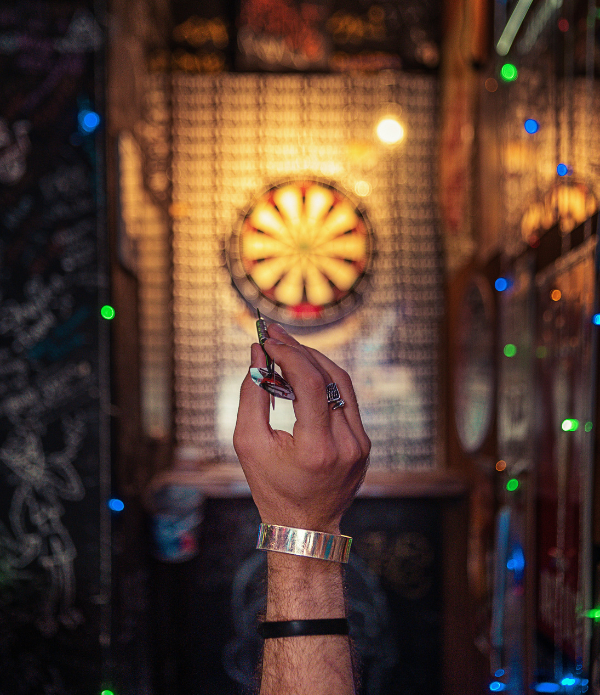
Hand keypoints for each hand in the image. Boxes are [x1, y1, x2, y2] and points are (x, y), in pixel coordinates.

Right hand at [234, 323, 369, 533]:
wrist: (306, 526)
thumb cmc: (271, 487)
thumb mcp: (249, 444)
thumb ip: (252, 395)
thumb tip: (258, 355)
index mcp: (318, 449)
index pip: (312, 384)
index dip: (289, 355)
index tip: (268, 341)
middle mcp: (347, 444)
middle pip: (328, 377)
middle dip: (298, 350)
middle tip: (273, 334)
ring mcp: (360, 443)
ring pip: (341, 382)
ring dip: (313, 360)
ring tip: (286, 347)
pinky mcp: (363, 442)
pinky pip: (345, 398)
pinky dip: (324, 380)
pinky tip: (302, 371)